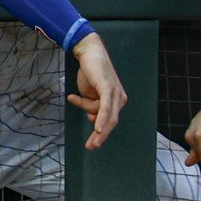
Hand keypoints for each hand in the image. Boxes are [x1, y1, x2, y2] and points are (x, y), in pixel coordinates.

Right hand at [67, 34, 126, 149]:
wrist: (89, 53)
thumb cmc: (89, 72)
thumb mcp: (88, 94)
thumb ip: (92, 107)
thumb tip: (93, 120)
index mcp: (116, 101)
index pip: (108, 122)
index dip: (100, 134)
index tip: (91, 144)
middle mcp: (120, 99)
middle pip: (111, 123)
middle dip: (101, 137)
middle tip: (90, 147)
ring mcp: (116, 94)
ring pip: (105, 115)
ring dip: (93, 121)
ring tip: (79, 112)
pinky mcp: (109, 88)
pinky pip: (106, 108)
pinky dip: (101, 119)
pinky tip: (97, 129)